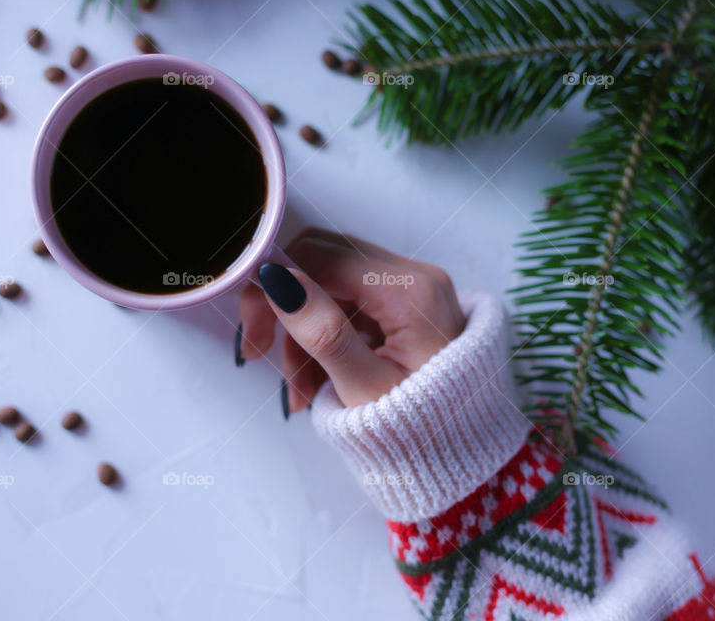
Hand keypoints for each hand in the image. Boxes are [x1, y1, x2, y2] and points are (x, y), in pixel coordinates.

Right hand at [237, 229, 465, 413]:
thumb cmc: (423, 430)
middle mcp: (415, 277)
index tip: (252, 327)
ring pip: (330, 286)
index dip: (276, 284)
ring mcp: (411, 289)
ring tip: (299, 391)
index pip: (322, 257)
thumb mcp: (364, 387)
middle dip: (286, 308)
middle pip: (324, 262)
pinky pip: (348, 306)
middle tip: (255, 350)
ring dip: (302, 332)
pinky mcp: (403, 305)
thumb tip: (278, 279)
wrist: (462, 456)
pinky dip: (324, 338)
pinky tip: (316, 382)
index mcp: (412, 290)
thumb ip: (321, 331)